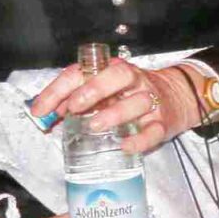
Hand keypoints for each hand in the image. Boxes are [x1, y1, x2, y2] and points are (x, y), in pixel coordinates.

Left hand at [28, 56, 196, 156]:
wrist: (178, 96)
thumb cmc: (130, 94)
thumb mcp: (104, 91)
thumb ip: (76, 100)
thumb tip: (49, 114)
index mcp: (112, 71)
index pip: (83, 72)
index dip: (58, 90)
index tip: (40, 109)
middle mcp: (134, 82)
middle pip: (118, 75)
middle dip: (94, 89)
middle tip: (74, 107)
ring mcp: (150, 101)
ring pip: (137, 102)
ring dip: (115, 113)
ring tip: (95, 126)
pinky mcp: (163, 122)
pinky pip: (153, 130)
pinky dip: (140, 140)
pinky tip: (125, 146)